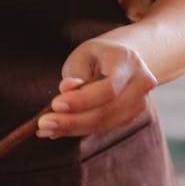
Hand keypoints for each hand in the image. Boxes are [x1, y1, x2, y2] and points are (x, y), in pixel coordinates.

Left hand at [36, 39, 156, 138]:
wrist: (122, 59)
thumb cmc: (98, 56)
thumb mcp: (83, 56)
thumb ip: (75, 74)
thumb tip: (66, 89)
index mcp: (128, 61)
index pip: (108, 88)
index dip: (82, 100)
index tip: (55, 105)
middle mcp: (141, 83)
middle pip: (107, 110)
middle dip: (72, 120)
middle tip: (43, 124)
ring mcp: (140, 102)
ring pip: (104, 123)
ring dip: (73, 128)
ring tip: (45, 129)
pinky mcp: (131, 116)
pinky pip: (103, 127)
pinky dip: (80, 129)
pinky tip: (58, 128)